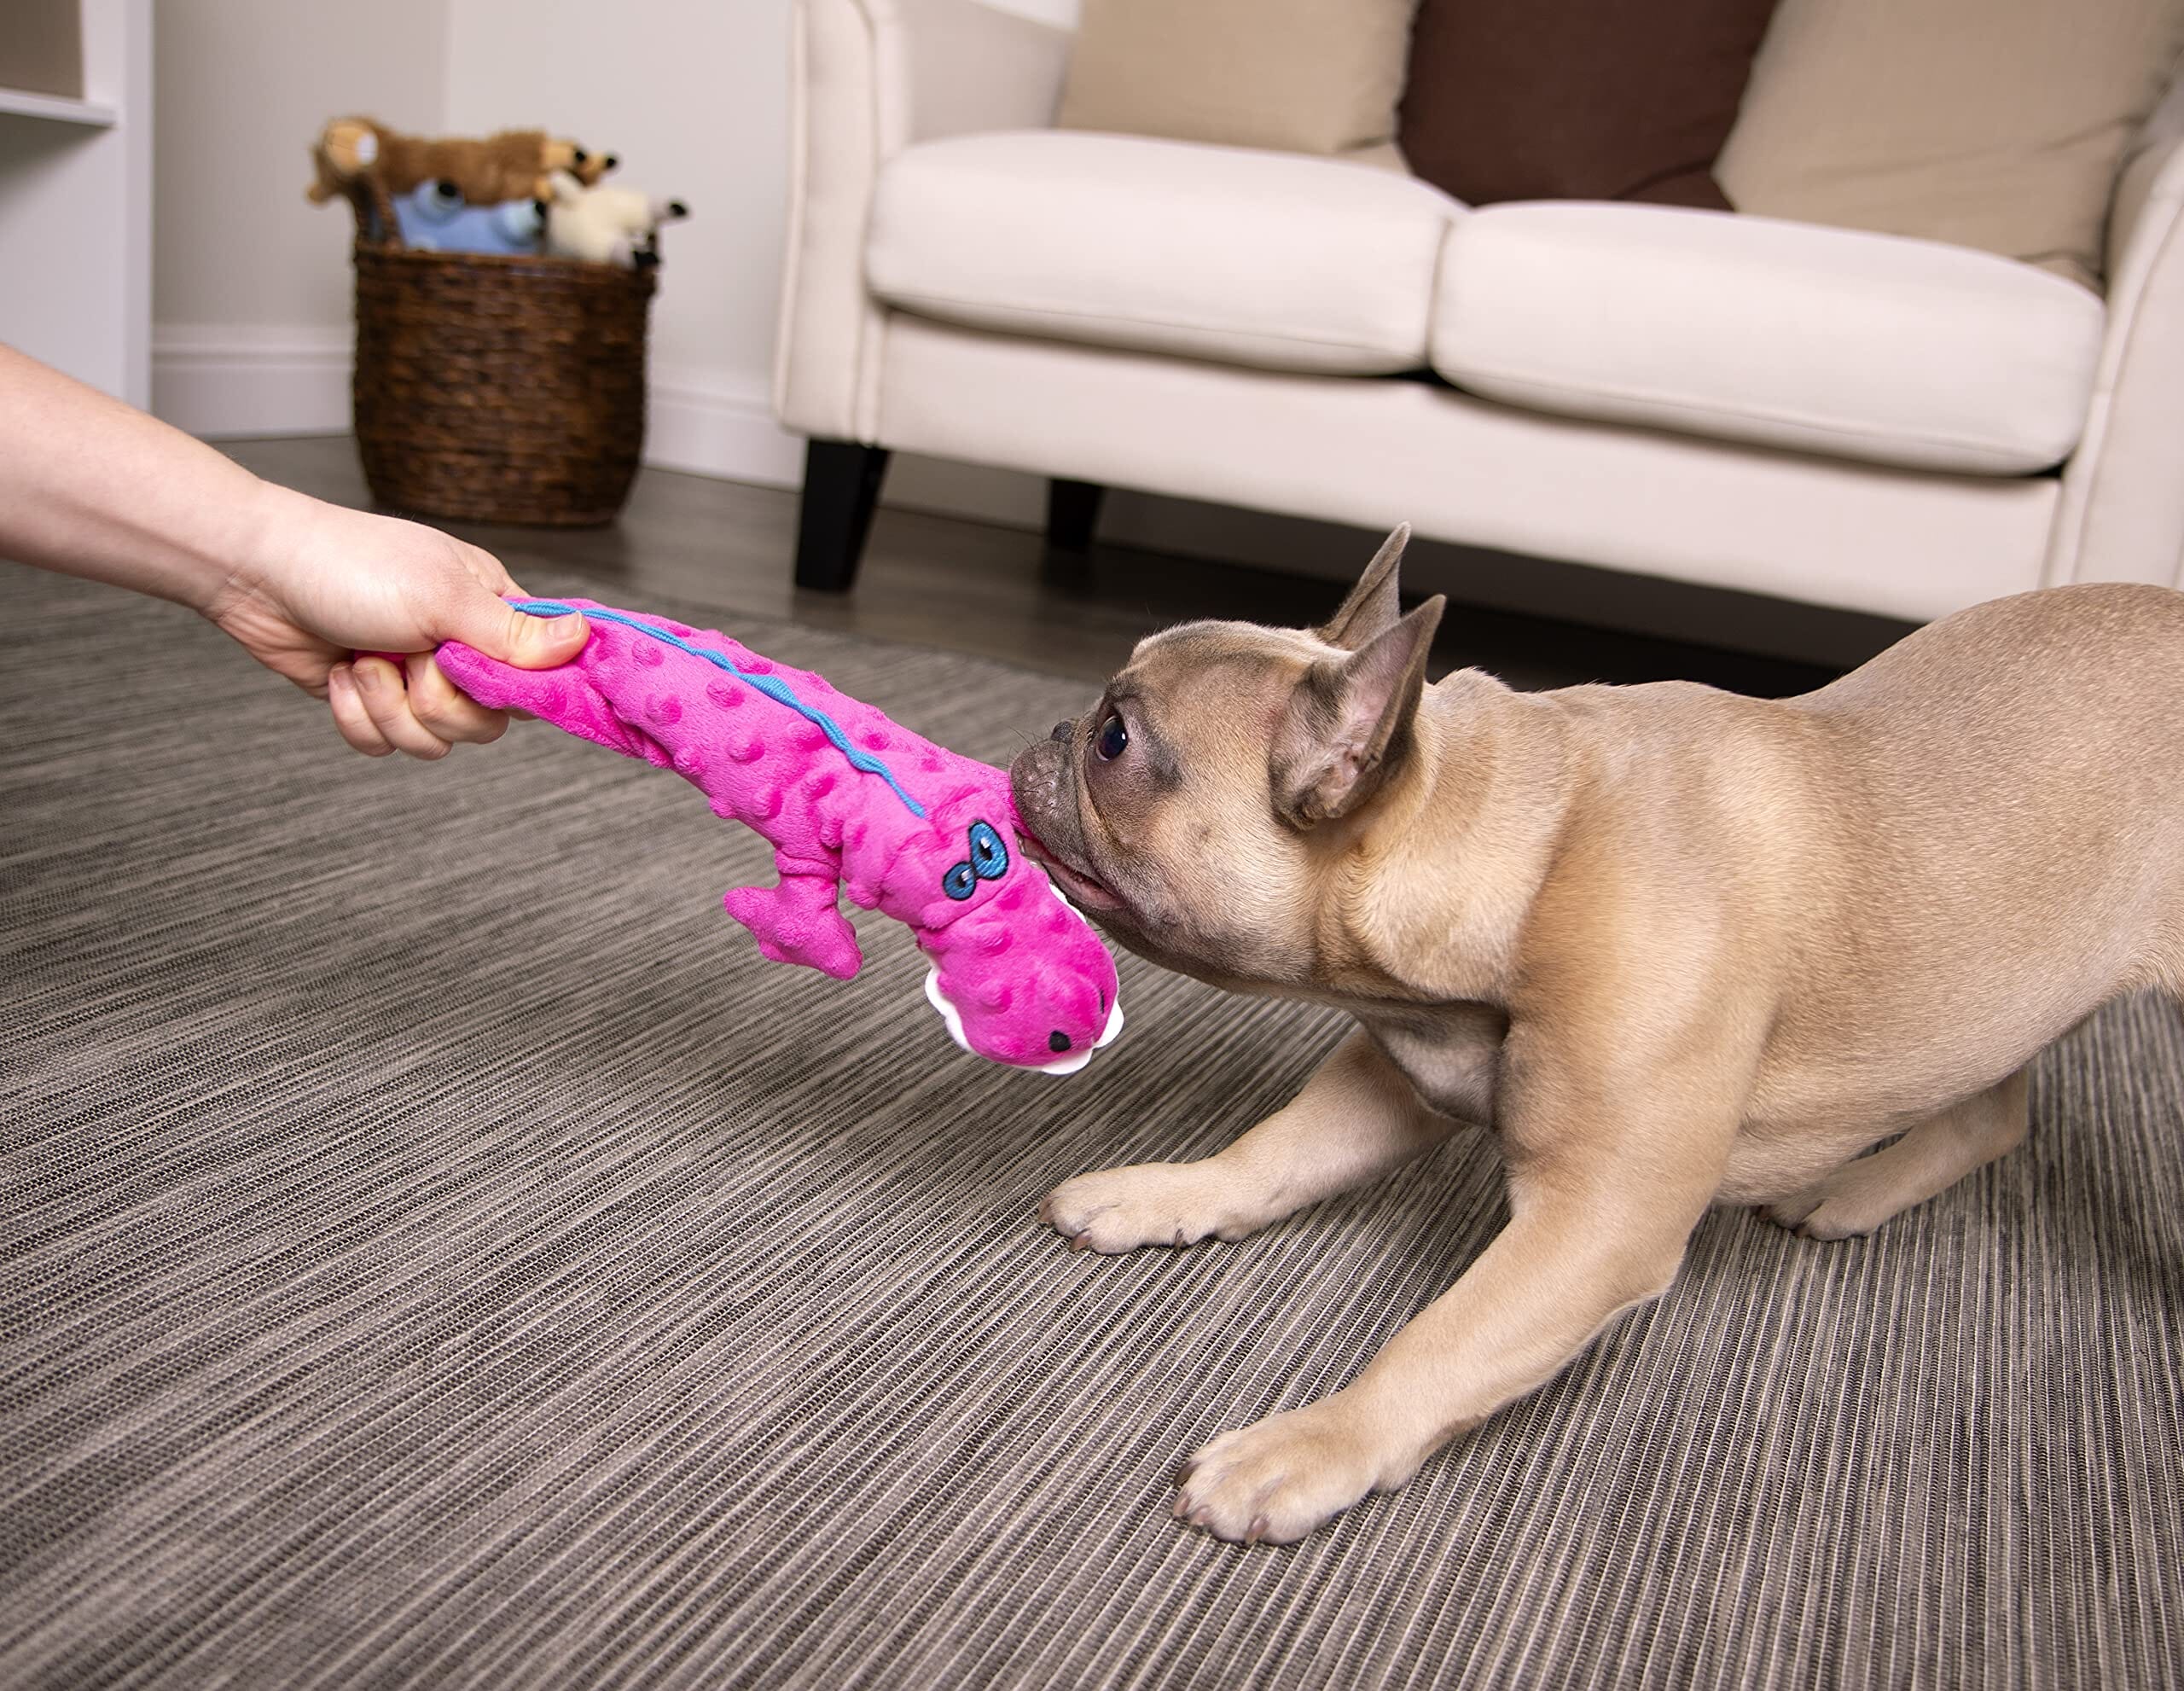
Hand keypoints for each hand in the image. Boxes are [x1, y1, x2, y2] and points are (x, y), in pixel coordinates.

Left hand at [205, 493, 588, 758]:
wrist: (259, 574)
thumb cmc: (353, 566)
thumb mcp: (444, 598)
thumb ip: (514, 633)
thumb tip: (586, 636)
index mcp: (491, 614)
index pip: (542, 671)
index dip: (529, 691)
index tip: (503, 688)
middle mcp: (460, 651)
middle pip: (487, 723)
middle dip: (441, 705)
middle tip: (413, 663)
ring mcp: (414, 679)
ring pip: (435, 742)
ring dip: (391, 708)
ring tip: (365, 662)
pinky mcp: (372, 701)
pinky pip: (384, 745)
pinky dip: (357, 716)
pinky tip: (341, 675)